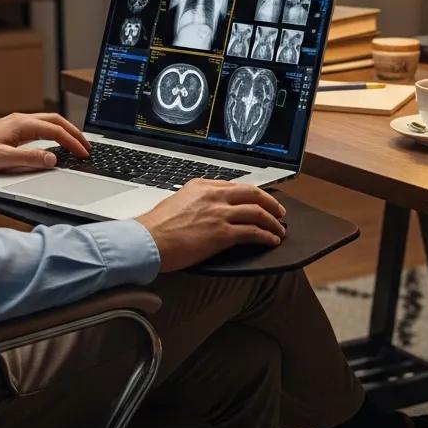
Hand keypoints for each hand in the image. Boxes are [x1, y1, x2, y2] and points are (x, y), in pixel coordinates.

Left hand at [0, 112, 90, 176]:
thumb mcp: (3, 160)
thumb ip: (30, 159)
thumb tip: (53, 159)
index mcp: (21, 123)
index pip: (55, 130)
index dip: (72, 142)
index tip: (83, 153)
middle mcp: (20, 120)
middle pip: (56, 121)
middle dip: (74, 133)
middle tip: (87, 147)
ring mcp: (16, 124)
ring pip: (48, 123)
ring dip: (64, 132)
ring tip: (76, 144)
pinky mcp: (12, 131)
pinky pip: (40, 128)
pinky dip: (53, 134)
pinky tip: (55, 144)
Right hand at [136, 179, 286, 271]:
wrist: (147, 240)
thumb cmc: (156, 226)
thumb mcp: (178, 201)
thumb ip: (197, 200)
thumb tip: (208, 208)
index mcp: (203, 186)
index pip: (237, 186)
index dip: (254, 194)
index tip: (262, 201)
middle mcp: (214, 195)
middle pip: (253, 193)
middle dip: (271, 203)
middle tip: (279, 212)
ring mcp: (219, 213)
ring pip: (257, 213)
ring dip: (273, 223)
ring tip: (279, 230)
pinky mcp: (222, 233)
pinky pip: (253, 232)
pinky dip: (266, 236)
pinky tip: (271, 241)